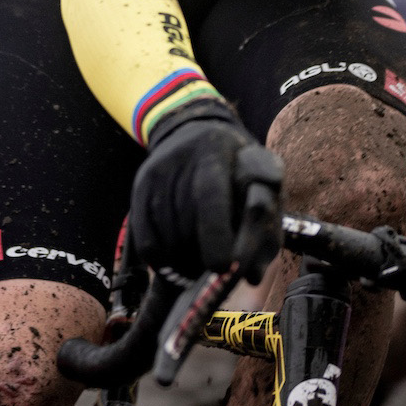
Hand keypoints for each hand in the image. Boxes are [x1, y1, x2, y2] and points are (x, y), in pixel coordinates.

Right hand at [130, 98, 284, 283]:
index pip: (209, 196)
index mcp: (215, 152)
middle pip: (184, 221)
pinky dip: (160, 257)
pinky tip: (175, 261)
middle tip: (213, 272)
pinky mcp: (140, 187)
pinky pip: (145, 236)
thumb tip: (252, 275)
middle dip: (198, 255)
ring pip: (164, 232)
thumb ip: (265, 224)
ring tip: (197, 265)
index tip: (223, 267)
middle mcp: (179, 158)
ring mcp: (155, 172)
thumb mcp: (261, 182)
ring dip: (181, 259)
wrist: (195, 130)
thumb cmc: (239, 166)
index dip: (214, 235)